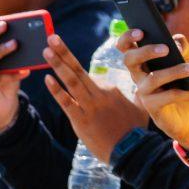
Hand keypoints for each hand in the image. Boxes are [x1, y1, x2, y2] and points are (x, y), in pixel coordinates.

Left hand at [43, 34, 146, 162]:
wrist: (133, 151)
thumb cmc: (136, 131)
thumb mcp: (141, 108)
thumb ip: (136, 96)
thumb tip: (142, 88)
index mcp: (111, 90)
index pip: (90, 77)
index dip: (75, 68)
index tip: (63, 56)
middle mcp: (99, 95)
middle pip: (78, 70)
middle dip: (64, 52)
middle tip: (51, 37)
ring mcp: (90, 107)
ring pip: (71, 81)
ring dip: (58, 64)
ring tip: (46, 50)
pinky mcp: (81, 120)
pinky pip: (67, 102)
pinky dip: (57, 91)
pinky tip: (47, 79)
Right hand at [118, 30, 188, 147]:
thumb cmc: (185, 82)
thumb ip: (183, 47)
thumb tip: (176, 44)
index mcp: (143, 61)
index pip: (125, 46)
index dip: (127, 37)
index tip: (140, 31)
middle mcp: (138, 76)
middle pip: (129, 60)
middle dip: (146, 51)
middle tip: (165, 49)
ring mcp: (144, 92)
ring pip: (152, 78)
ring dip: (174, 71)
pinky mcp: (152, 108)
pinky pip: (165, 97)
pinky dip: (182, 93)